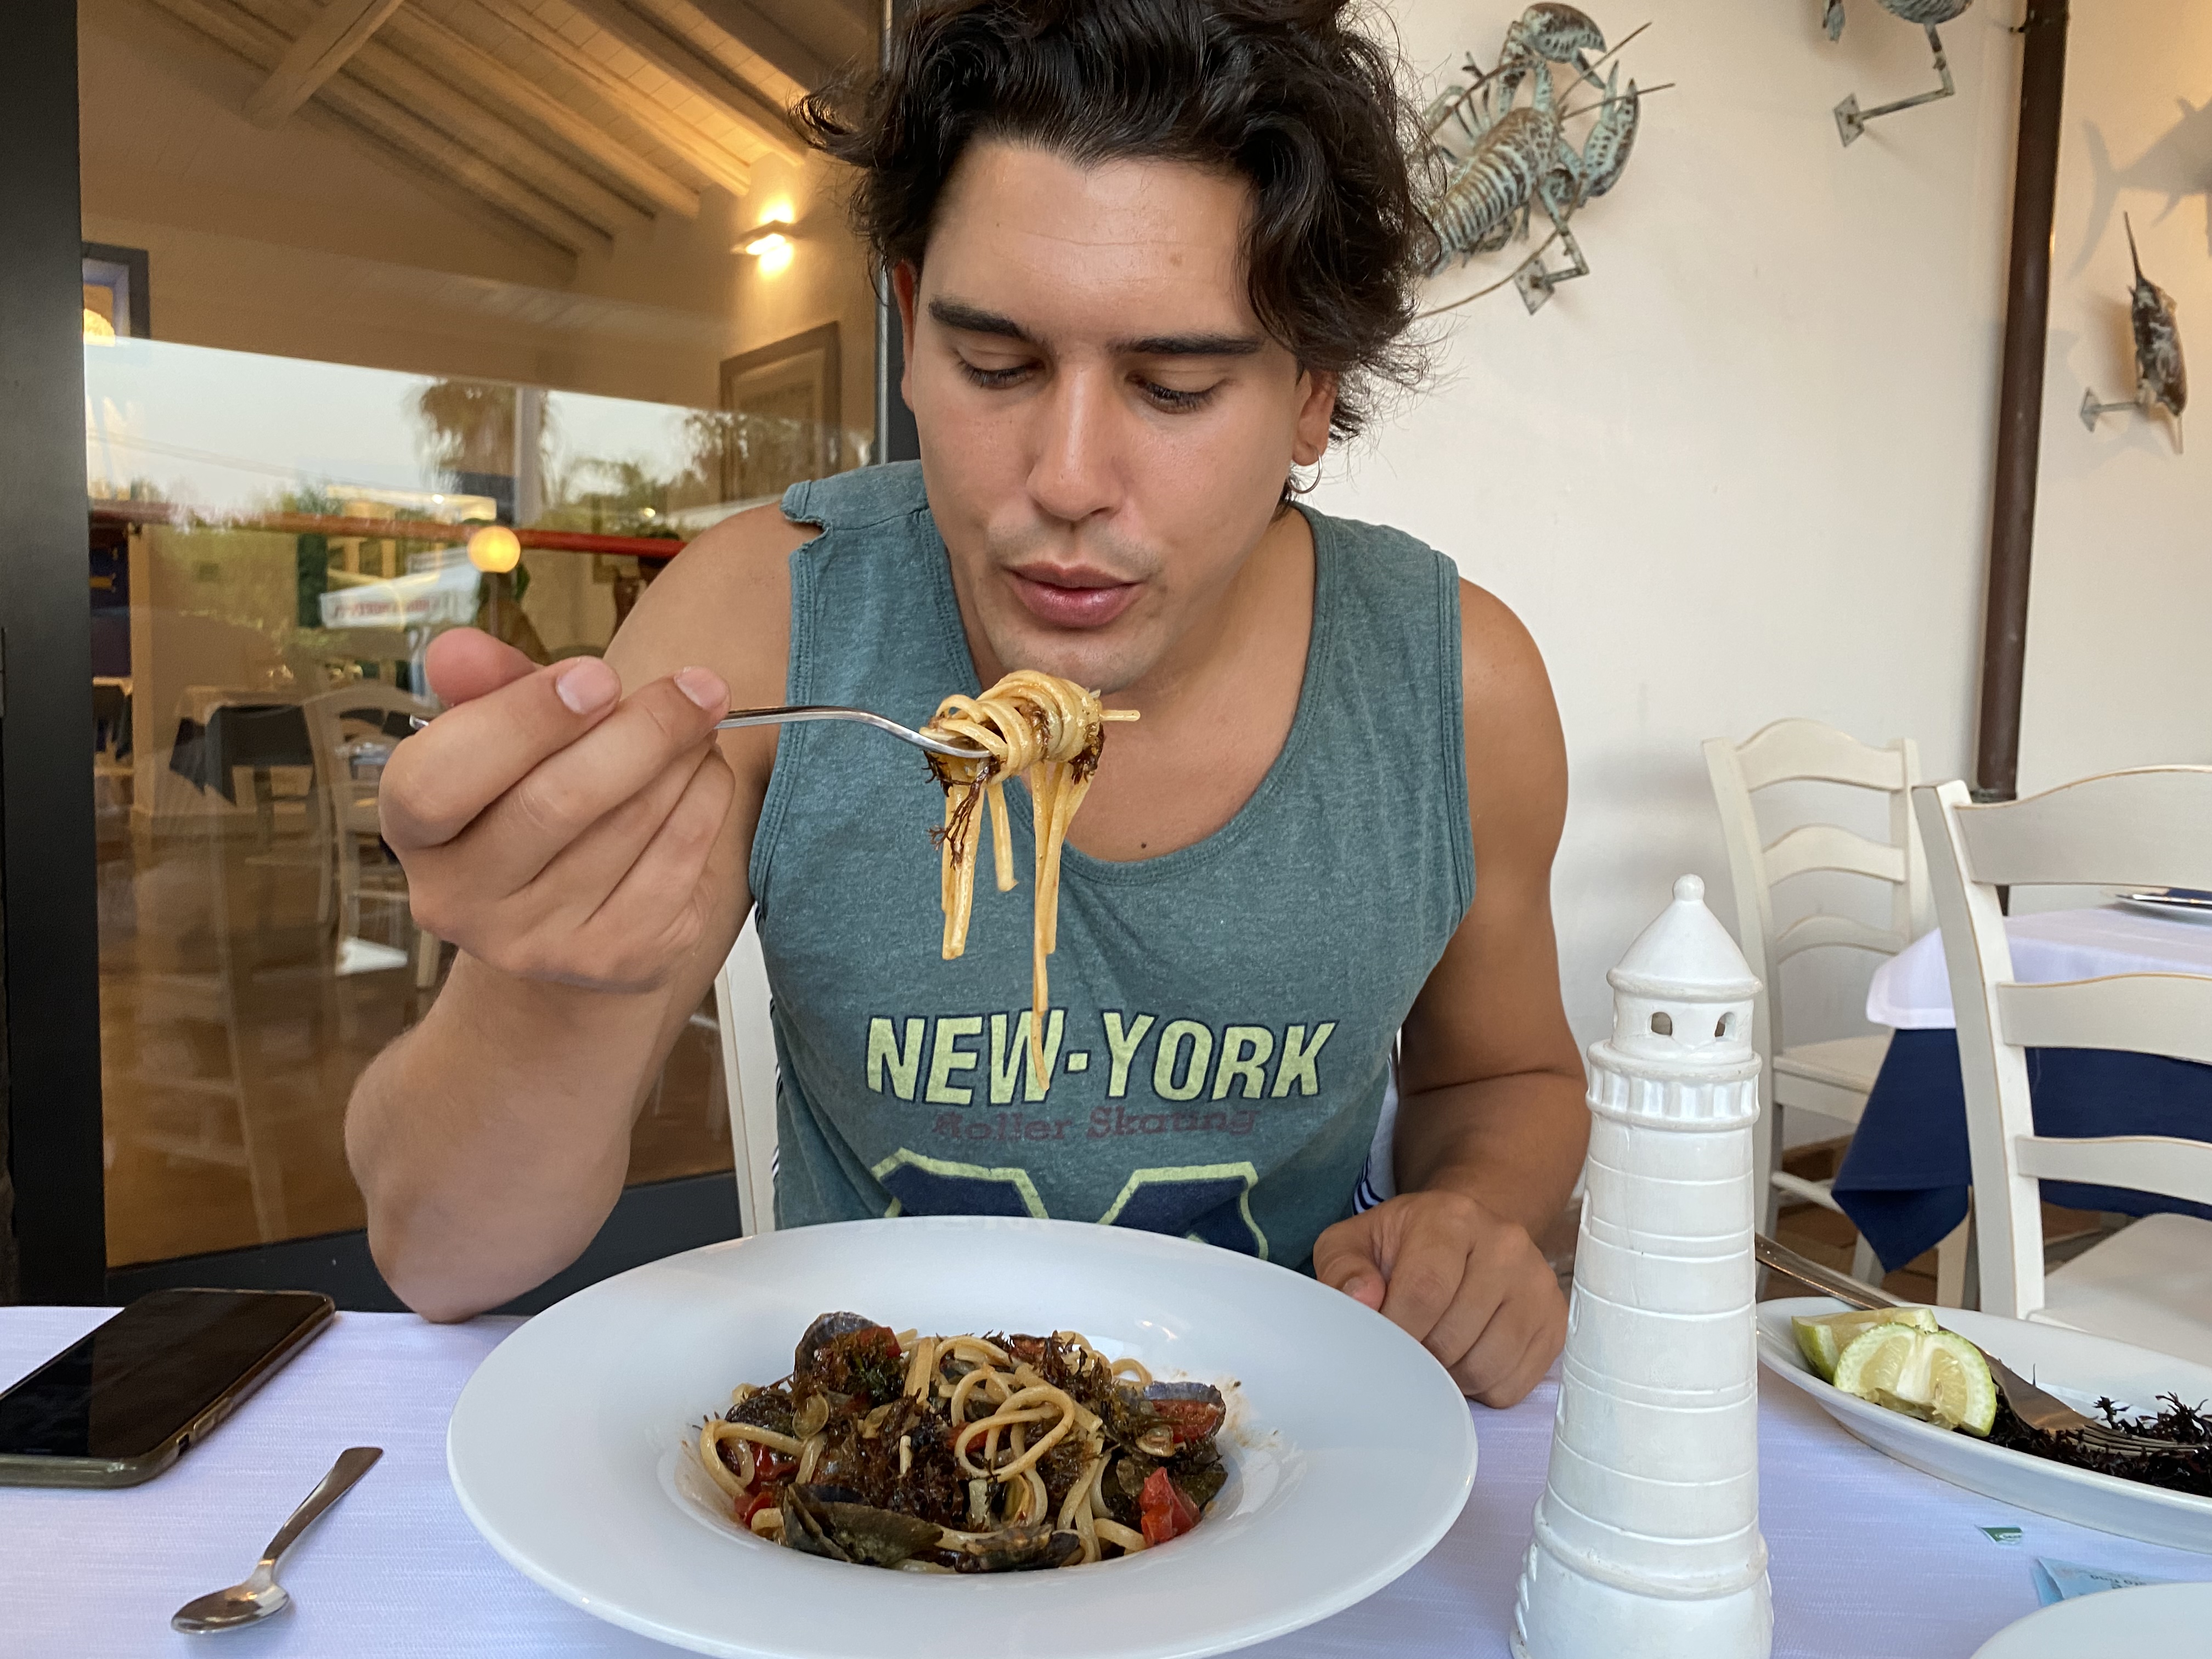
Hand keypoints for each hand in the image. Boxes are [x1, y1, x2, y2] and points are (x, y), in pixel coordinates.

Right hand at [380, 629, 736, 993]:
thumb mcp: (502, 736)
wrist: (571, 914)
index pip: (440, 780)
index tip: (598, 674)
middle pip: (555, 803)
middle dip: (642, 730)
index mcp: (413, 832)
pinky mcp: (617, 959)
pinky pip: (680, 862)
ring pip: (631, 825)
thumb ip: (486, 686)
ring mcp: (538, 942)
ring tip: (701, 721)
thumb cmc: (532, 800)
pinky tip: (706, 773)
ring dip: (685, 758)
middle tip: (698, 685)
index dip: (522, 720)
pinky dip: (707, 802)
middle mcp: (459, 901)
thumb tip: (458, 649)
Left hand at [1313, 1189, 1566, 1406]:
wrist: (1468, 1234)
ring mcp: (1537, 1284)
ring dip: (1450, 1376)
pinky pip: (1514, 1385)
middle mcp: (1505, 1245)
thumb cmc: (1406, 1245)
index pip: (1425, 1290)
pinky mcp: (1554, 1321)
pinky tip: (1466, 1356)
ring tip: (1435, 1349)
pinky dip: (1482, 1387)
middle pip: (1454, 1337)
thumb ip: (1343, 1268)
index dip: (1396, 1330)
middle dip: (1418, 1357)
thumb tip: (1361, 1300)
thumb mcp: (1356, 1241)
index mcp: (1451, 1218)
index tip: (1379, 1342)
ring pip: (1486, 1367)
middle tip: (1404, 1346)